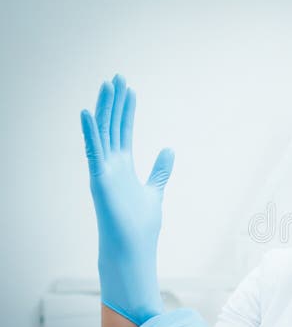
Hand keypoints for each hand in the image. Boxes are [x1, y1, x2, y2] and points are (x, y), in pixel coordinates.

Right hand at [80, 74, 173, 324]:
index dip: (126, 110)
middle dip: (115, 102)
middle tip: (117, 77)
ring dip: (104, 109)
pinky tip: (87, 111)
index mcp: (123, 166)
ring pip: (102, 133)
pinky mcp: (99, 179)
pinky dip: (90, 131)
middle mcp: (110, 165)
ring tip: (107, 85)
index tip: (129, 89)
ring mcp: (103, 171)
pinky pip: (93, 151)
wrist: (132, 249)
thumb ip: (160, 171)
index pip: (123, 131)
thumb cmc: (140, 225)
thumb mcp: (154, 190)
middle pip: (112, 126)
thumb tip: (169, 150)